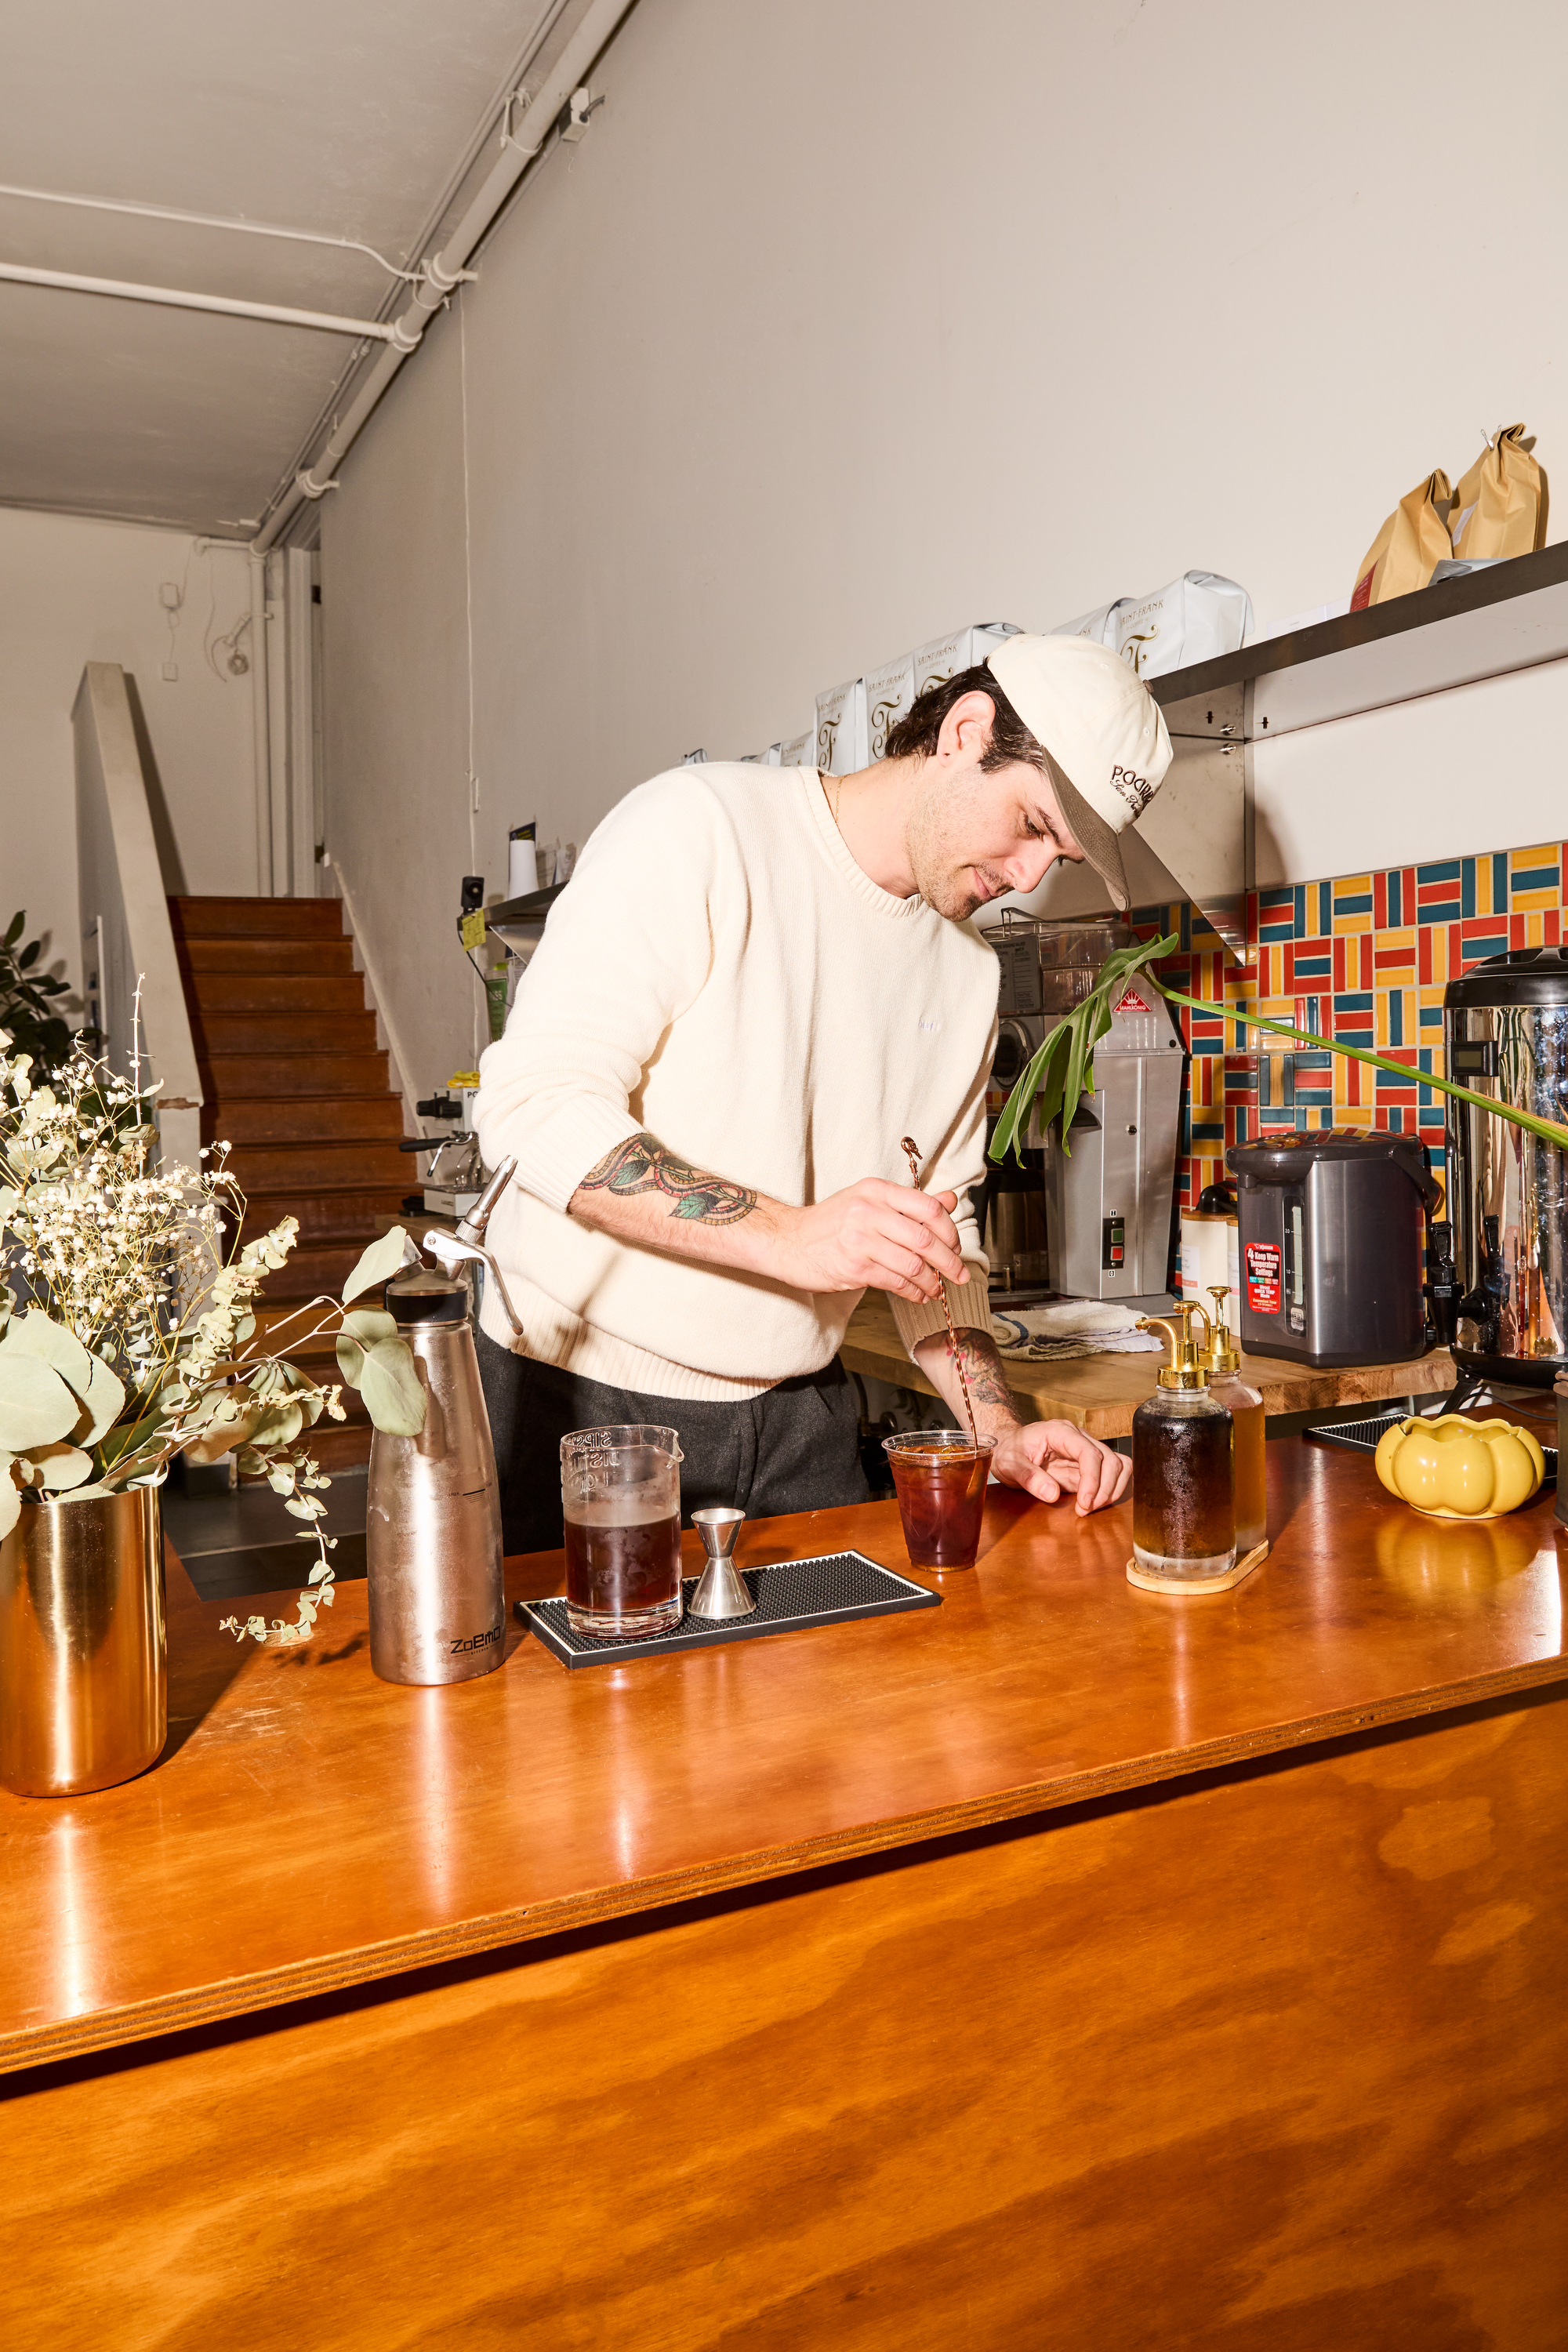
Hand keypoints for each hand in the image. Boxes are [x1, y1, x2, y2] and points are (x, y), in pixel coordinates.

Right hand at [769, 1181, 968, 1304]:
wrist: (788, 1241)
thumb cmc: (830, 1223)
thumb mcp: (869, 1201)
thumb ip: (909, 1203)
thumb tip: (949, 1200)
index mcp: (876, 1190)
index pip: (927, 1207)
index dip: (949, 1230)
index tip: (955, 1246)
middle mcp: (869, 1211)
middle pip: (924, 1238)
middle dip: (949, 1261)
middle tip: (959, 1274)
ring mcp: (860, 1240)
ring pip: (913, 1264)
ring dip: (933, 1282)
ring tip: (938, 1289)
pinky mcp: (854, 1267)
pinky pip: (896, 1282)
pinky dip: (914, 1292)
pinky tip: (919, 1295)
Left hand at [991, 1420, 1128, 1513]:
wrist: (1008, 1447)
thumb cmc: (1009, 1451)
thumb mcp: (1010, 1464)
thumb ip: (1029, 1477)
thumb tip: (1052, 1494)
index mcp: (1061, 1432)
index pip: (1089, 1453)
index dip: (1092, 1480)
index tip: (1085, 1503)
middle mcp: (1079, 1438)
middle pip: (1110, 1459)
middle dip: (1104, 1488)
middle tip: (1085, 1510)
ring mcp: (1086, 1450)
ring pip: (1118, 1465)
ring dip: (1111, 1490)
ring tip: (1091, 1507)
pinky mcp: (1088, 1465)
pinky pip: (1113, 1474)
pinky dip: (1111, 1490)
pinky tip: (1094, 1503)